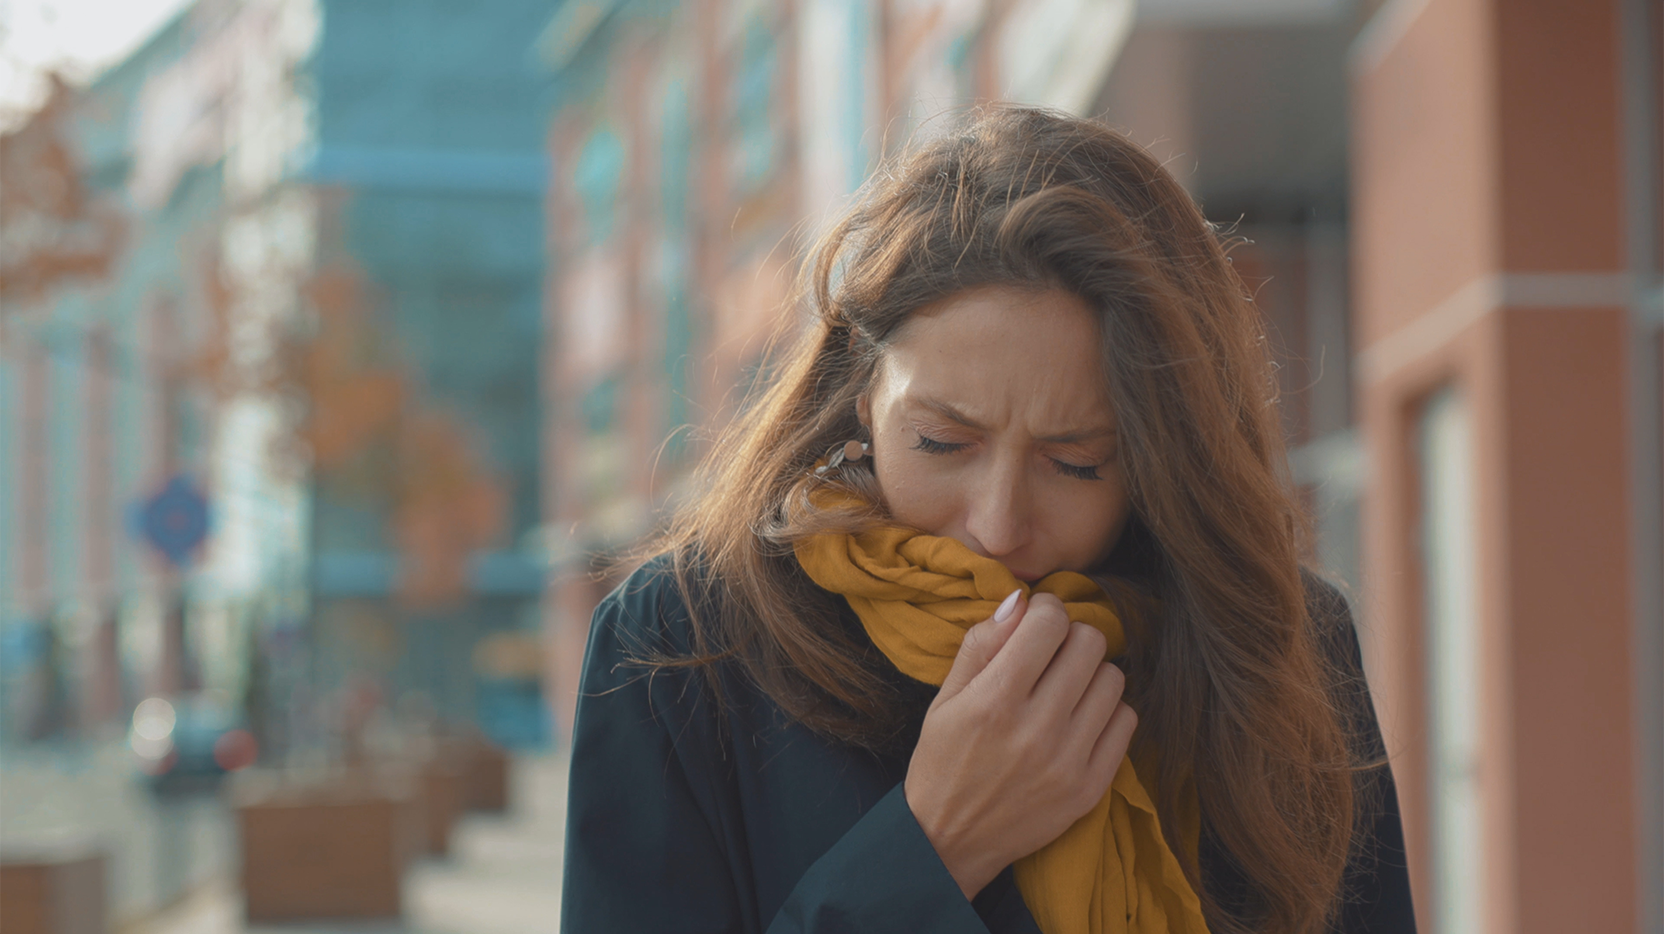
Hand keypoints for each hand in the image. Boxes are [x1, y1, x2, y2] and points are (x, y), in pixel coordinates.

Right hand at [903, 591, 1137, 899]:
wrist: (949, 841)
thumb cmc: (943, 760)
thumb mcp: (945, 698)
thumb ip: (982, 644)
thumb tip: (1022, 600)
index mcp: (994, 700)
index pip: (1050, 622)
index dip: (1045, 610)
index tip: (1036, 623)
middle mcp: (1036, 728)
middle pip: (1089, 643)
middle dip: (1070, 637)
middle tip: (1051, 655)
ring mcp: (1068, 761)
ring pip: (1113, 678)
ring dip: (1090, 675)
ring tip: (1064, 689)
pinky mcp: (1090, 788)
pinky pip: (1126, 722)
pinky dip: (1106, 712)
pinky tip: (1078, 720)